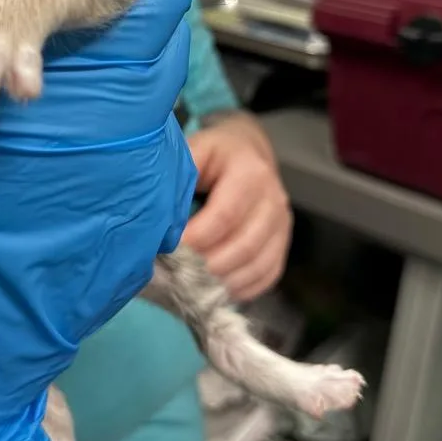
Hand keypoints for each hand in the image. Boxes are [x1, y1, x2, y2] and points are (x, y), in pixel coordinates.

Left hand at [182, 114, 291, 301]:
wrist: (247, 152)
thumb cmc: (212, 155)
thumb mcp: (193, 152)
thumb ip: (178, 179)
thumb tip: (158, 219)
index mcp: (250, 172)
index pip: (224, 216)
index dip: (195, 239)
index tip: (168, 250)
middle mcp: (274, 199)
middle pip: (244, 245)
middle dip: (206, 265)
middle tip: (176, 273)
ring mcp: (282, 224)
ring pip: (256, 265)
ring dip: (222, 281)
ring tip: (191, 284)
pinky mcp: (282, 244)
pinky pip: (266, 276)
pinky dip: (240, 288)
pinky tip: (214, 288)